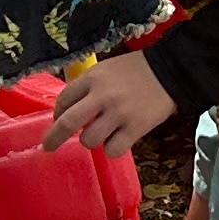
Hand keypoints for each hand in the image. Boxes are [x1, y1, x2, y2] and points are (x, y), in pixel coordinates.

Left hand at [45, 50, 176, 156]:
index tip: (59, 120)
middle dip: (53, 138)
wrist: (171, 71)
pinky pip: (112, 150)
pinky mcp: (136, 128)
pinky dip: (111, 148)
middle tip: (48, 147)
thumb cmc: (136, 70)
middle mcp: (103, 96)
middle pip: (68, 123)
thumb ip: (87, 87)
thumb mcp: (106, 69)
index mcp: (93, 78)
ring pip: (89, 140)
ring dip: (91, 141)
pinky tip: (118, 139)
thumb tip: (67, 111)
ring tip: (103, 132)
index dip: (57, 114)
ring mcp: (119, 114)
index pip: (63, 100)